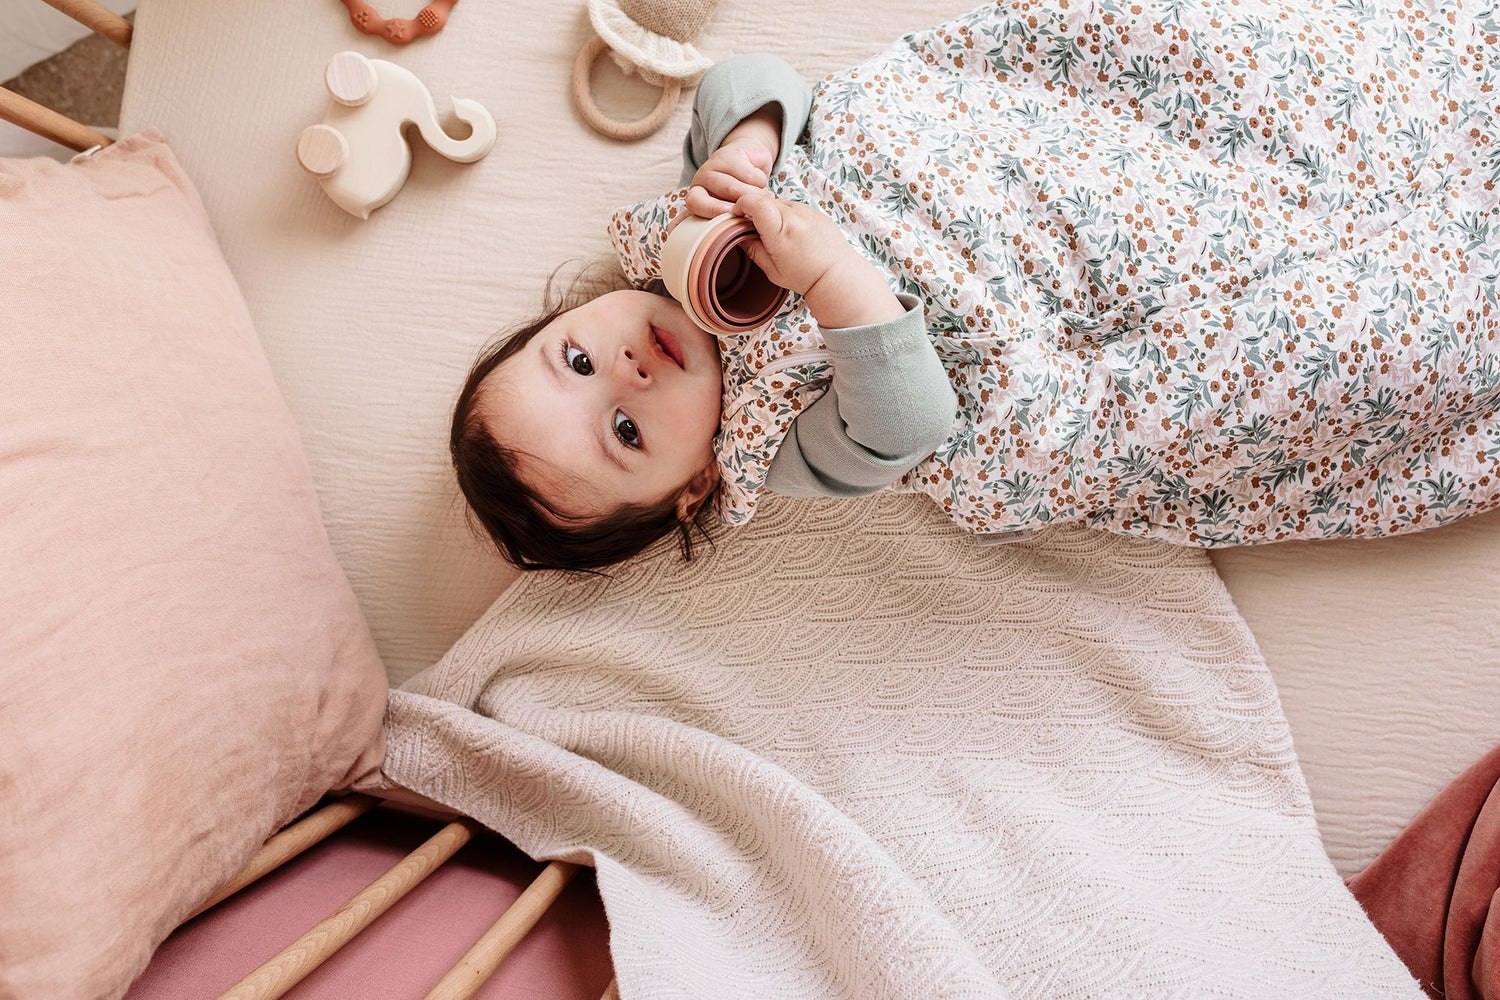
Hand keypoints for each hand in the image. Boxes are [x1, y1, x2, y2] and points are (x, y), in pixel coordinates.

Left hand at [686, 108, 779, 217]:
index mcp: (696, 196)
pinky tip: (760, 182)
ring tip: (765, 198)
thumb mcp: (730, 210)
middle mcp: (701, 179)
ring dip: (757, 195)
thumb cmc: (738, 194)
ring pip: (738, 186)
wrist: (748, 160)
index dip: (714, 210)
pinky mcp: (732, 154)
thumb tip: (730, 230)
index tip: (735, 215)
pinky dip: (761, 182)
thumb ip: (725, 220)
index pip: (695, 203)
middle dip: (745, 204)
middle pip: (725, 193)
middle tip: (758, 211)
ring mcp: (715, 163)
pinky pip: (751, 176)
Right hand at [735, 189, 904, 327]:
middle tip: (754, 227)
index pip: (755, 202)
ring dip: (772, 212)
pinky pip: (793, 206)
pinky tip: (791, 232)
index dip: (743, 204)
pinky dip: (786, 215)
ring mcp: (807, 211)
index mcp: (781, 232)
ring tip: (776, 233)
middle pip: (764, 199)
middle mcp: (795, 216)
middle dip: (755, 210)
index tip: (738, 214)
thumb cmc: (804, 276)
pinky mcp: (815, 210)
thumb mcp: (772, 270)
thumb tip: (737, 233)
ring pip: (779, 202)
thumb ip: (752, 249)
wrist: (836, 274)